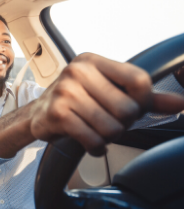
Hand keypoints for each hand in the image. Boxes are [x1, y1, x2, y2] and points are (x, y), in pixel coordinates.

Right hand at [28, 53, 183, 155]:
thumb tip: (179, 103)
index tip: (133, 108)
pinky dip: (96, 147)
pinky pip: (94, 139)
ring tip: (96, 130)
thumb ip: (143, 97)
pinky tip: (89, 141)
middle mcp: (77, 71)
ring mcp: (65, 92)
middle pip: (128, 109)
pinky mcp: (58, 114)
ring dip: (108, 137)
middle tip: (107, 121)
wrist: (38, 114)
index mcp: (92, 61)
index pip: (139, 80)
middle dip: (123, 124)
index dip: (143, 102)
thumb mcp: (107, 90)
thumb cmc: (76, 101)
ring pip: (112, 128)